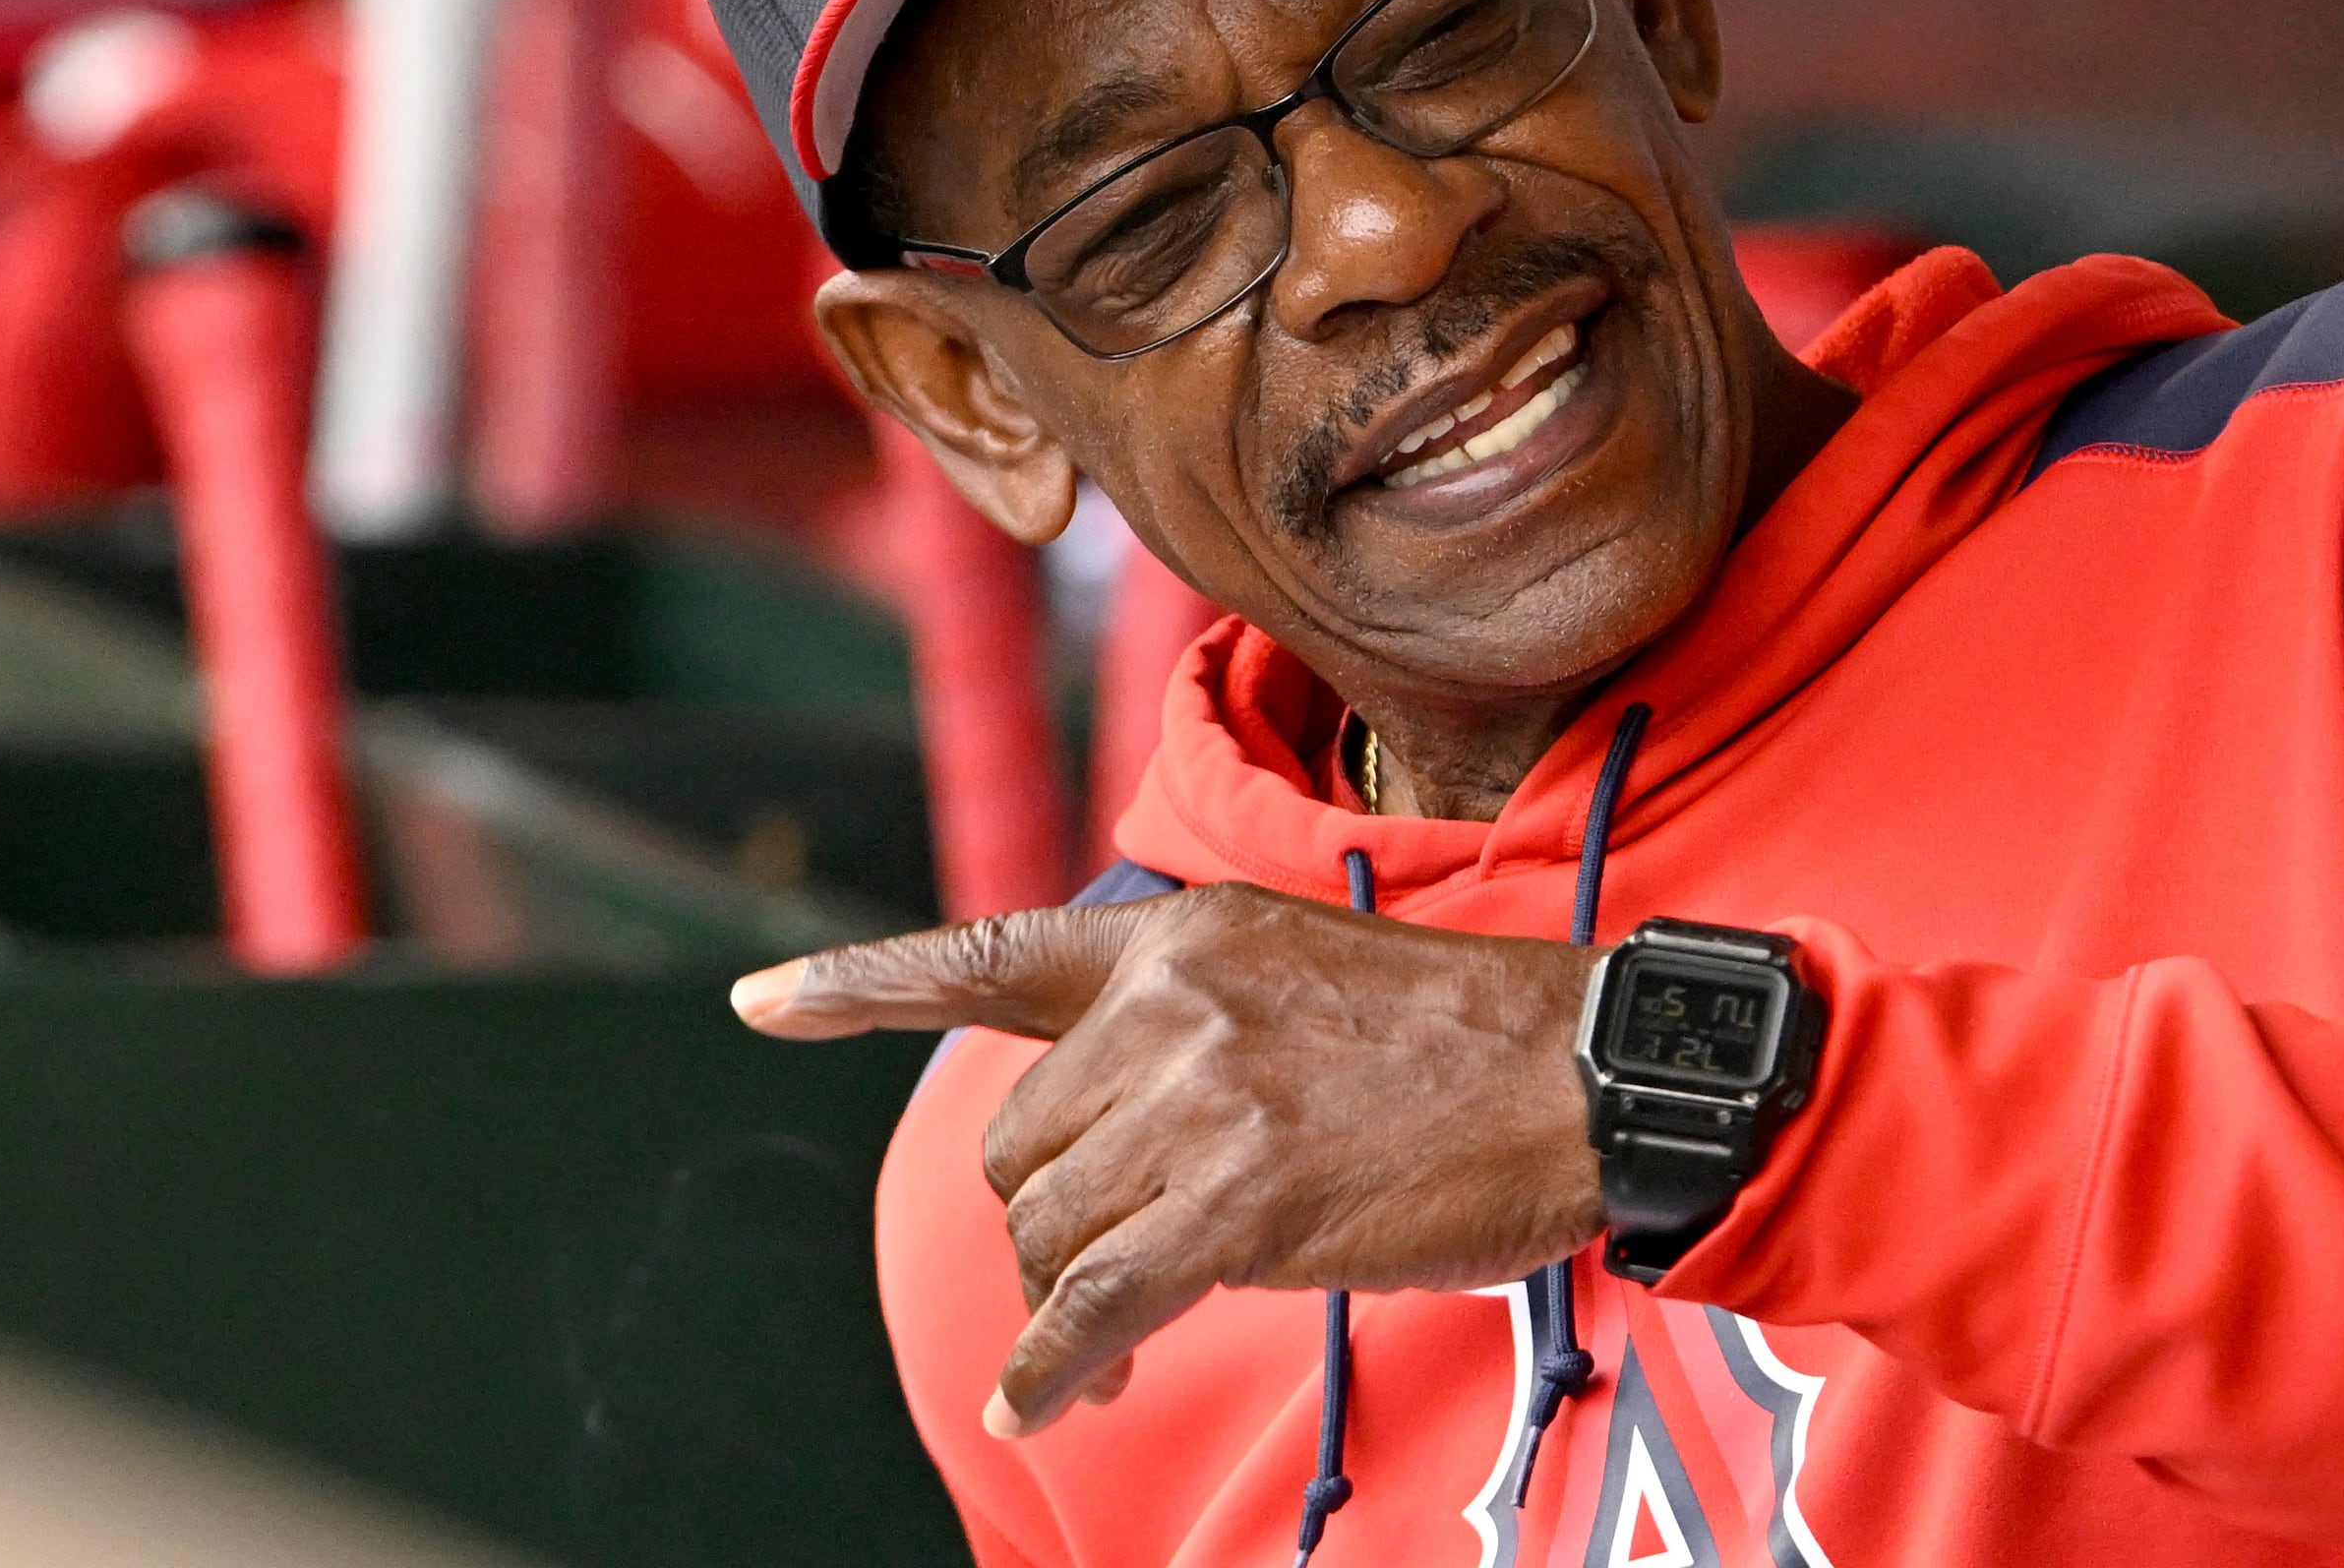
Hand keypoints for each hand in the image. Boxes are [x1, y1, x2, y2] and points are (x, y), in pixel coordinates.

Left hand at [731, 884, 1607, 1436]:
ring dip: (1068, 1297)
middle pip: (1022, 1143)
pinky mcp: (1234, 1208)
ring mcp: (1198, 1106)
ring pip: (1048, 1229)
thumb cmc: (1470, 1041)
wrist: (1585, 1074)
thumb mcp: (1309, 969)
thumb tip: (1114, 1120)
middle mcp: (1172, 1007)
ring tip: (1125, 1336)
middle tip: (1115, 1271)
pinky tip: (1044, 1406)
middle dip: (1050, 1216)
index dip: (859, 987)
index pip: (991, 957)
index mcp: (1185, 939)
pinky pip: (1093, 1306)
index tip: (758, 1005)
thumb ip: (1196, 1016)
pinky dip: (1053, 1371)